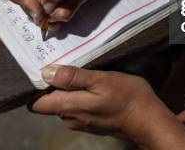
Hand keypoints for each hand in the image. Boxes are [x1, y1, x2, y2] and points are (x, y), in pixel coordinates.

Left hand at [32, 66, 184, 148]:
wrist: (148, 120)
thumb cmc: (127, 97)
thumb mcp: (100, 80)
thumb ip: (72, 78)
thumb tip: (45, 73)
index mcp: (69, 107)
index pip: (36, 103)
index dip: (35, 85)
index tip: (43, 67)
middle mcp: (70, 118)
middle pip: (49, 101)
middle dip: (54, 83)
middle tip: (67, 62)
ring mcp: (80, 122)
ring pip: (63, 102)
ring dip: (68, 87)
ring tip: (83, 71)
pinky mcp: (90, 121)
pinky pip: (76, 106)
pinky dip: (79, 94)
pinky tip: (92, 83)